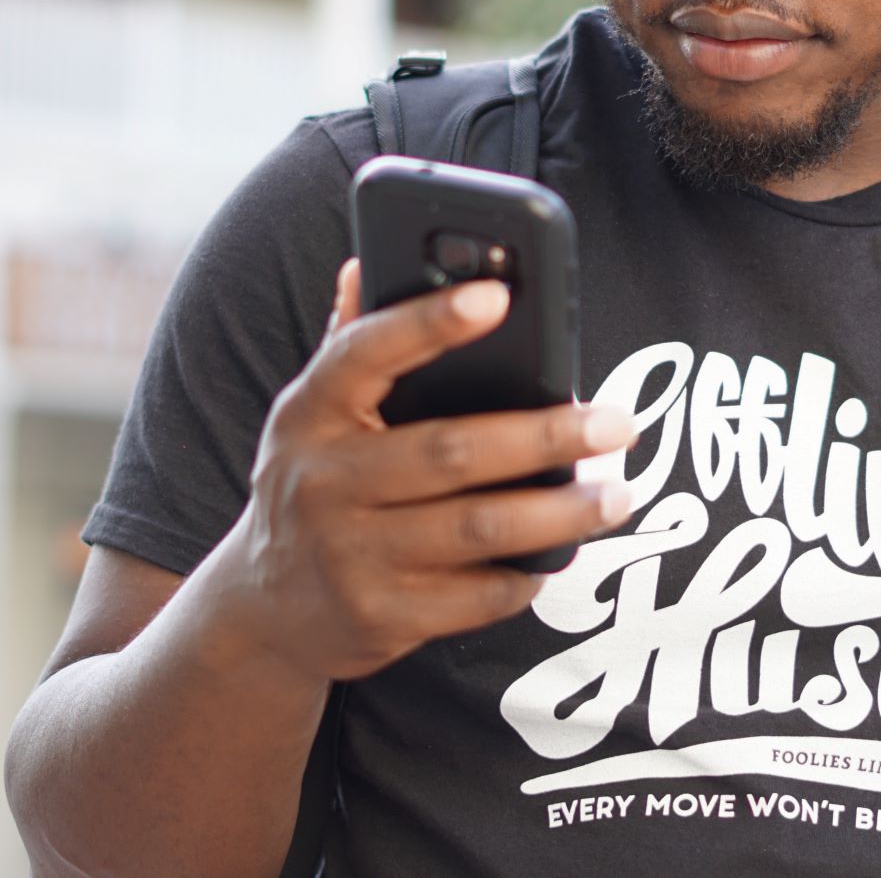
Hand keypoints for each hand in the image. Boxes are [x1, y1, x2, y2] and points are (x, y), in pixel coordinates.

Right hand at [215, 258, 634, 683]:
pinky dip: (526, 576)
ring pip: (478, 529)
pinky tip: (561, 553)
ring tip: (617, 495)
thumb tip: (365, 262)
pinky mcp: (380, 617)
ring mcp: (350, 555)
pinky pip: (474, 596)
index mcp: (310, 412)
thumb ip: (350, 342)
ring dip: (560, 513)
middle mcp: (323, 482)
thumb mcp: (312, 413)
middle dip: (545, 437)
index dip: (430, 323)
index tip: (498, 295)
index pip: (365, 354)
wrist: (263, 611)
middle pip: (451, 451)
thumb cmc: (314, 483)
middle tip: (618, 424)